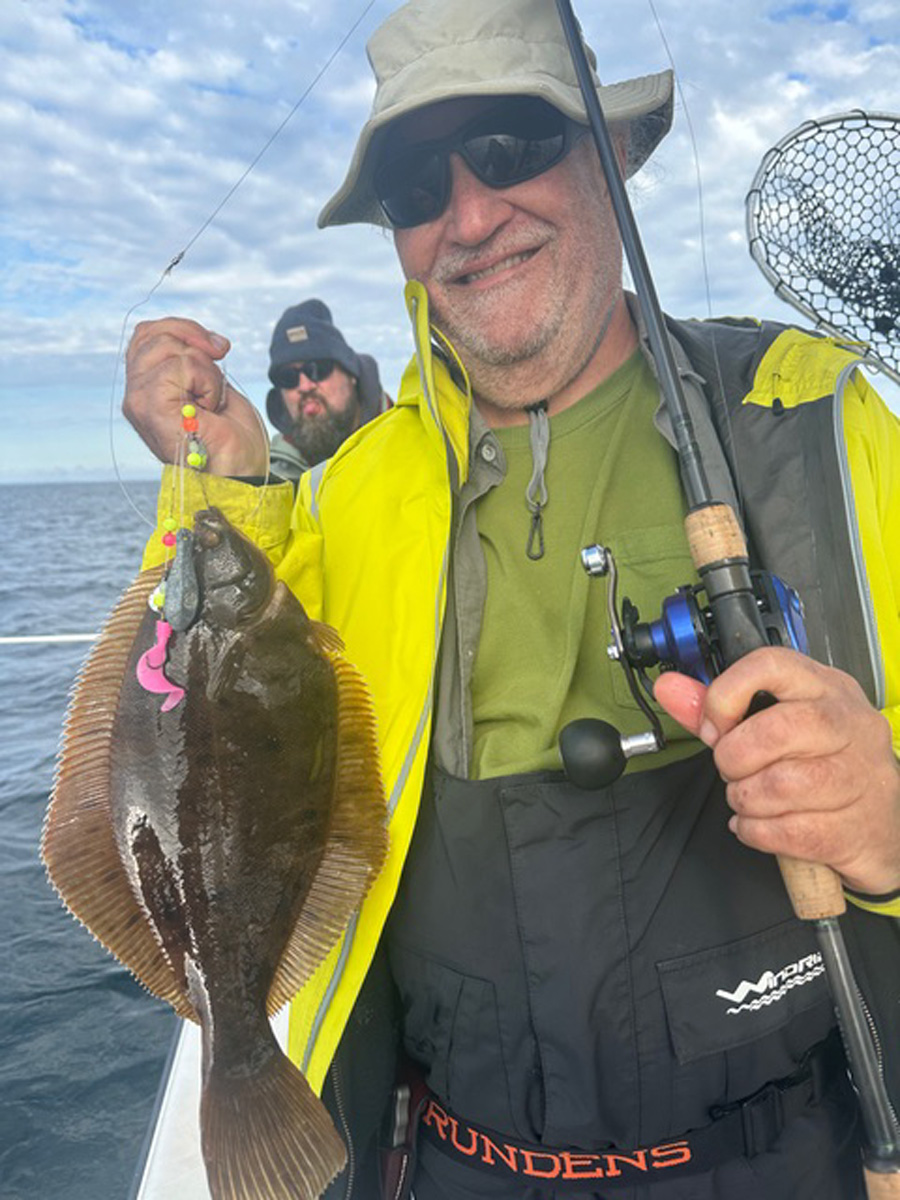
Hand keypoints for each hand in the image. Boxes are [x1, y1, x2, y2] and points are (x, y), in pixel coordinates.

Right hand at [123, 317, 267, 476]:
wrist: (244, 472)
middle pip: (153, 333)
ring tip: (211, 402)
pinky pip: (180, 365)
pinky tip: (209, 409)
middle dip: (197, 343)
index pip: (147, 333)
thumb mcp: (212, 385)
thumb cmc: (233, 438)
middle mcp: (136, 395)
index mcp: (147, 388)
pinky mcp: (149, 407)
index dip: (184, 329)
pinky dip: (207, 382)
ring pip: (167, 347)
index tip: (218, 348)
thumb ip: (193, 360)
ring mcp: (139, 402)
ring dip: (206, 370)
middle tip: (217, 379)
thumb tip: (200, 336)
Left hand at [654, 647, 899, 895]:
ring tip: (747, 800)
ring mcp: (860, 775)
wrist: (880, 826)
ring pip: (782, 785)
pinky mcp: (856, 826)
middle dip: (734, 758)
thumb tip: (667, 687)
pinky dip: (758, 833)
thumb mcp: (773, 724)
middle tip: (732, 771)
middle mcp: (849, 723)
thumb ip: (716, 707)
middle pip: (776, 730)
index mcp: (824, 687)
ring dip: (746, 799)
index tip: (714, 727)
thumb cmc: (820, 765)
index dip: (727, 696)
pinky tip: (758, 826)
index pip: (770, 665)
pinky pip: (789, 831)